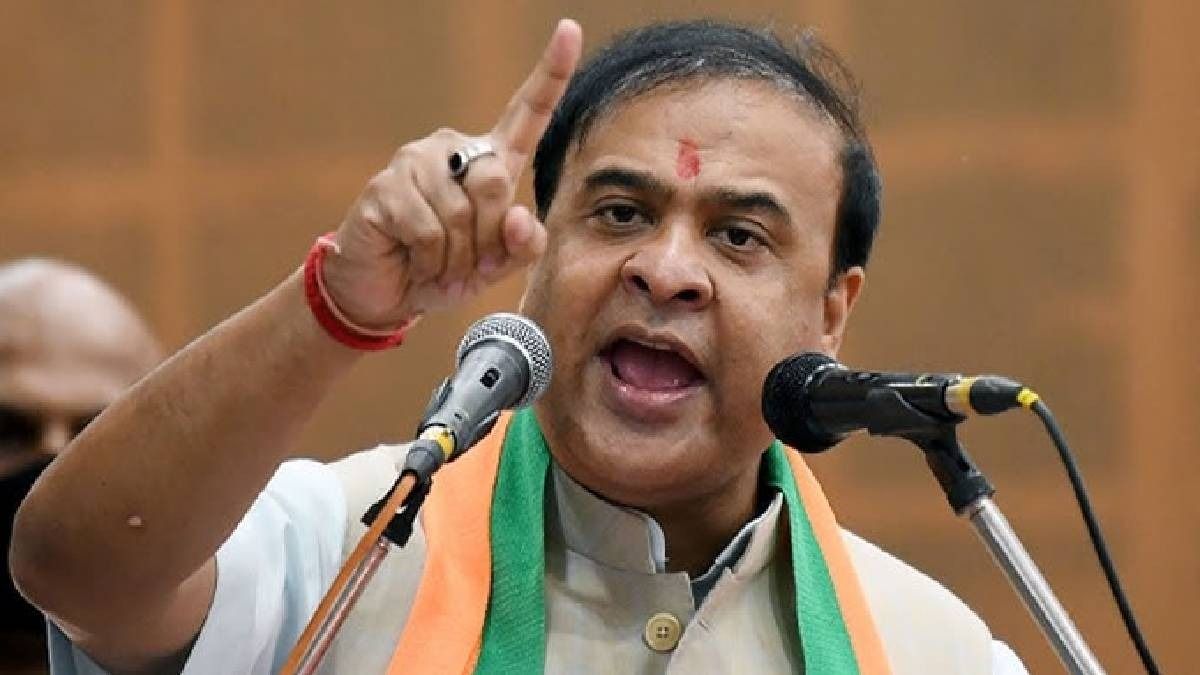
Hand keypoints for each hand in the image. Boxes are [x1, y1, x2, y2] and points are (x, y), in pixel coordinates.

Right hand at [320, 19, 582, 329]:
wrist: (386, 293)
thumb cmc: (444, 270)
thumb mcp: (497, 266)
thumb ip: (523, 245)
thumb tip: (517, 217)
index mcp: (490, 160)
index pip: (527, 111)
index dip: (551, 72)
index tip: (571, 29)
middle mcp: (453, 150)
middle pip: (497, 182)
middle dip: (487, 237)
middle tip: (467, 262)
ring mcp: (415, 162)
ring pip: (462, 212)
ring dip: (456, 256)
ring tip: (438, 264)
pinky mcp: (385, 186)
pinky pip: (429, 229)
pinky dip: (430, 260)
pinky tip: (415, 261)